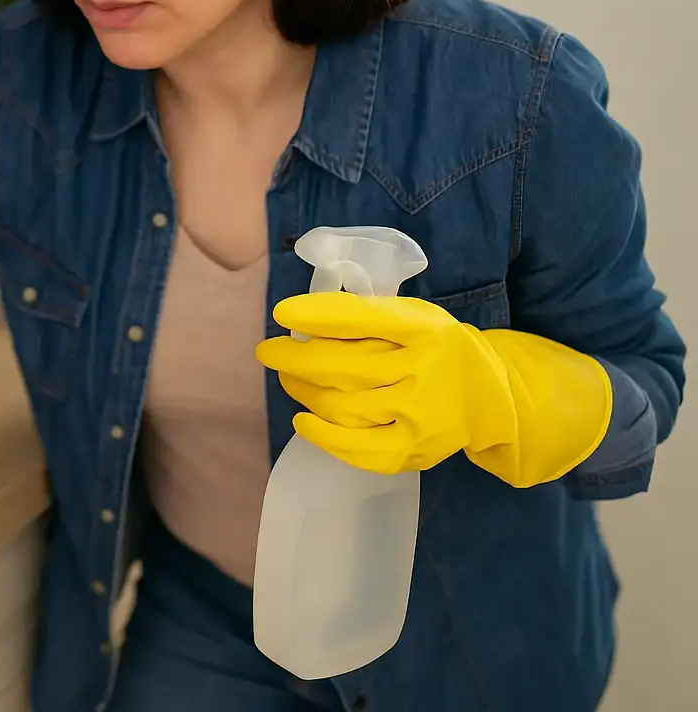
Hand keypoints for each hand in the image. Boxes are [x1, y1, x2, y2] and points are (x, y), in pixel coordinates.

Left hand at [255, 292, 611, 485]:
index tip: (282, 313)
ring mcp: (421, 414)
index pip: (362, 318)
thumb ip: (368, 318)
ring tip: (287, 379)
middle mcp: (425, 370)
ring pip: (343, 406)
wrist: (493, 397)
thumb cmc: (438, 351)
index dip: (317, 314)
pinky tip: (304, 421)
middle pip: (343, 366)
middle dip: (295, 359)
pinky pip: (359, 448)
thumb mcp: (414, 320)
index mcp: (425, 329)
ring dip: (303, 392)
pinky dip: (324, 436)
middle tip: (268, 351)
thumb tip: (300, 321)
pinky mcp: (415, 449)